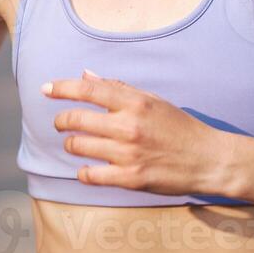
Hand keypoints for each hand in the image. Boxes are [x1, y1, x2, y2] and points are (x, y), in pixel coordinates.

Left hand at [42, 68, 228, 196]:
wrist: (208, 160)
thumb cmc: (180, 128)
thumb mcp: (153, 101)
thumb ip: (119, 88)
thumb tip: (86, 74)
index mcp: (135, 102)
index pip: (88, 89)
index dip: (62, 88)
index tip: (45, 89)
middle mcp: (129, 125)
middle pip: (77, 119)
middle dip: (62, 120)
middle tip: (61, 123)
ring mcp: (128, 153)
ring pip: (79, 146)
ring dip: (71, 145)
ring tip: (75, 144)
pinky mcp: (131, 178)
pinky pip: (91, 175)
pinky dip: (83, 172)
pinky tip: (86, 169)